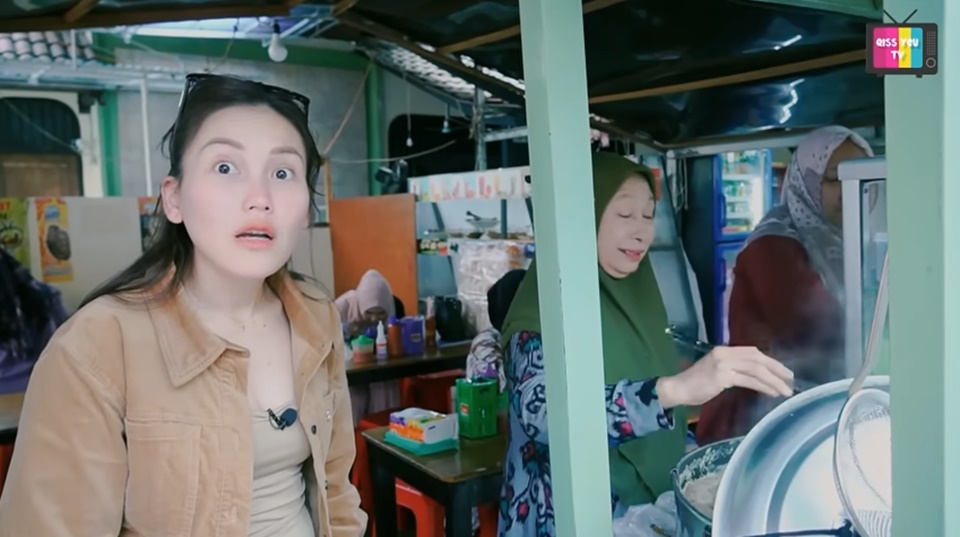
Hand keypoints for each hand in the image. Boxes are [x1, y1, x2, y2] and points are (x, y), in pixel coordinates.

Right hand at [656, 346, 793, 407]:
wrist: (677, 389)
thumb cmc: (696, 383)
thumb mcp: (717, 371)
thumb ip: (734, 369)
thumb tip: (757, 376)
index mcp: (724, 350)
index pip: (753, 352)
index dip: (772, 361)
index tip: (785, 372)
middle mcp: (725, 353)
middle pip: (758, 358)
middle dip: (777, 370)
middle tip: (791, 381)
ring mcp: (723, 364)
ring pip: (755, 369)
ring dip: (773, 381)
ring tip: (785, 391)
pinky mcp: (722, 376)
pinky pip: (748, 380)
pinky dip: (763, 386)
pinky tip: (771, 393)